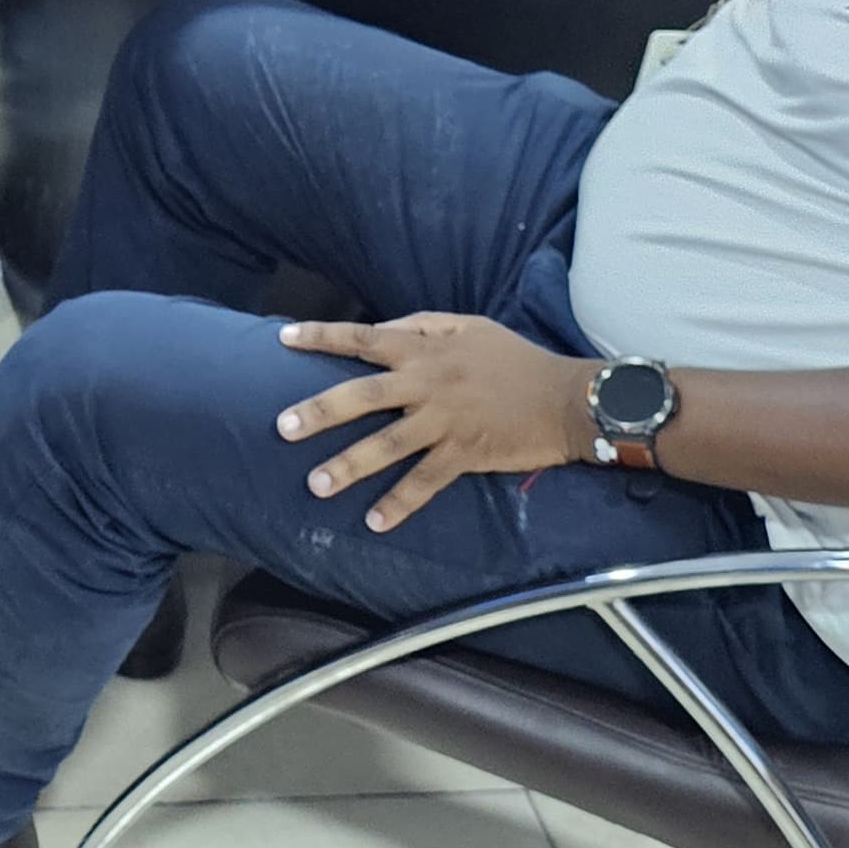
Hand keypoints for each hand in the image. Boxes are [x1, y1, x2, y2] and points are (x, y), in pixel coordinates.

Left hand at [273, 314, 597, 531]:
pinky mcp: (465, 453)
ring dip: (349, 466)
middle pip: (363, 395)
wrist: (566, 398)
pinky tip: (375, 522)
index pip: (363, 338)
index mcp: (425, 350)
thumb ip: (422, 325)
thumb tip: (382, 328)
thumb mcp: (468, 327)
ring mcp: (446, 421)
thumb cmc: (515, 360)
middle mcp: (428, 383)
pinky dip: (400, 502)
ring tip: (315, 485)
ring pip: (388, 444)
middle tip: (282, 428)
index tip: (283, 338)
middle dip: (321, 412)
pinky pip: (425, 481)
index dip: (322, 337)